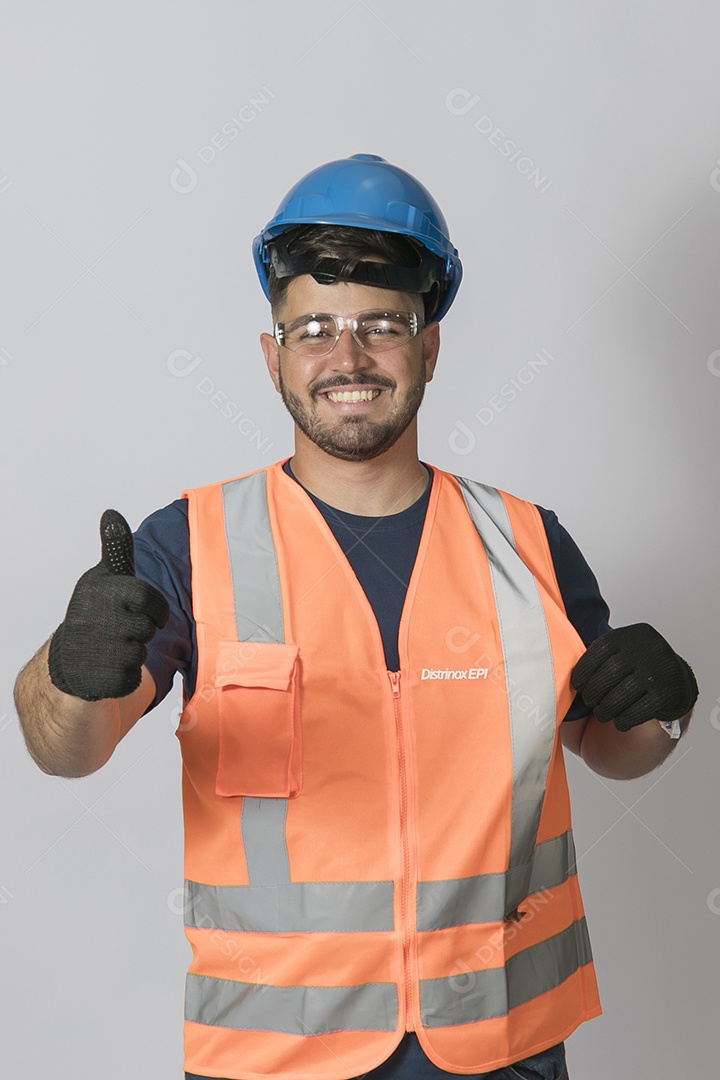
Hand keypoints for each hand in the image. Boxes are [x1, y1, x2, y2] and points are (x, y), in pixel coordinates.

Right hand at [48, 510, 168, 700]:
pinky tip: (107, 670)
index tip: (149, 612)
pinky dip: (125, 678)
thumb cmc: (96, 617)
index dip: (155, 608)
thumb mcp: (107, 580)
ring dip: (133, 655)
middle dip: (141, 633)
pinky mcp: (91, 680)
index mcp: (96, 590)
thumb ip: (117, 549)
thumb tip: (111, 514)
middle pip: (146, 628)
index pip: (145, 596)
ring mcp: (87, 649)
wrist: (68, 664)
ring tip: (112, 649)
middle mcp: (88, 616)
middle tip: (121, 631)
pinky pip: (130, 679)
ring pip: (139, 654)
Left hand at [570, 623, 697, 731]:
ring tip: (602, 713)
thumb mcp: (619, 655)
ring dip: (607, 708)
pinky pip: (640, 709)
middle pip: (610, 672)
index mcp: (630, 636)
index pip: (599, 649)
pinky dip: (625, 718)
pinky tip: (620, 721)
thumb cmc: (636, 672)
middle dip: (594, 691)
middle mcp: (647, 648)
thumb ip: (598, 658)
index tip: (576, 684)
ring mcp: (660, 670)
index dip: (583, 670)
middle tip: (589, 702)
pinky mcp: (668, 693)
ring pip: (623, 692)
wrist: (675, 686)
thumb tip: (563, 665)